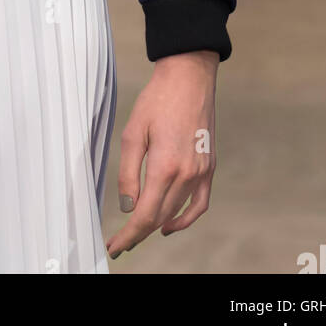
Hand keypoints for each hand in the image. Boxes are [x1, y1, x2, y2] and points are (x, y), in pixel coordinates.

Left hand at [107, 50, 218, 258]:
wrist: (188, 79)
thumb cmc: (157, 99)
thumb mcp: (133, 132)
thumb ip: (128, 173)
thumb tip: (128, 206)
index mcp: (165, 166)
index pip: (145, 214)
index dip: (129, 235)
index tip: (115, 247)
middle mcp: (187, 174)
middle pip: (160, 217)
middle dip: (139, 233)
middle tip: (121, 243)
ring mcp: (201, 172)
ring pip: (177, 211)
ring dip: (157, 226)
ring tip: (138, 234)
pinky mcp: (209, 167)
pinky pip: (199, 203)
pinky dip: (185, 218)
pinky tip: (170, 224)